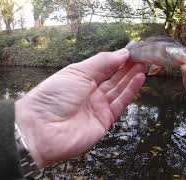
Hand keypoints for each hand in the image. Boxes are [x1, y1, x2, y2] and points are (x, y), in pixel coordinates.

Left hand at [15, 49, 145, 166]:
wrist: (42, 129)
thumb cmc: (53, 96)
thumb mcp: (77, 72)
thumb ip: (102, 62)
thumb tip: (122, 53)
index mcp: (80, 79)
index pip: (103, 66)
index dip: (117, 58)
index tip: (131, 50)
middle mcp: (90, 92)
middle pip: (113, 78)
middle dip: (127, 67)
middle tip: (141, 56)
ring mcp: (98, 107)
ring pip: (119, 89)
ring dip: (131, 77)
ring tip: (143, 65)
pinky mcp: (105, 120)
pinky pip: (121, 103)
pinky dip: (130, 91)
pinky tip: (139, 78)